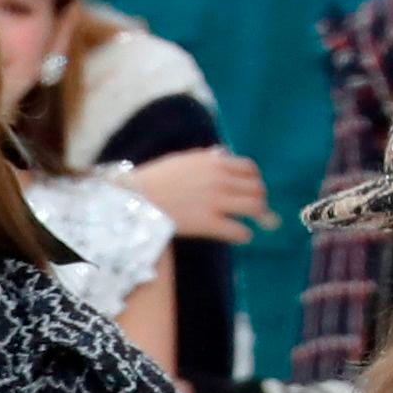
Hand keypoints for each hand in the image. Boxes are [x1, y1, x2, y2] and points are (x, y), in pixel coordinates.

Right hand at [127, 146, 270, 243]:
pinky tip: (242, 237)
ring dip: (258, 216)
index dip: (254, 180)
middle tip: (257, 210)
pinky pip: (237, 230)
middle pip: (256, 188)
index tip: (252, 190)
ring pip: (254, 207)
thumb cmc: (152, 180)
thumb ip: (205, 158)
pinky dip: (243, 234)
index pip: (249, 169)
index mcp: (214, 162)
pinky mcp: (207, 223)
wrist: (133, 200)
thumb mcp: (181, 160)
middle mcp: (219, 179)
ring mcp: (214, 201)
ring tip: (253, 223)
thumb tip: (223, 154)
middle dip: (260, 199)